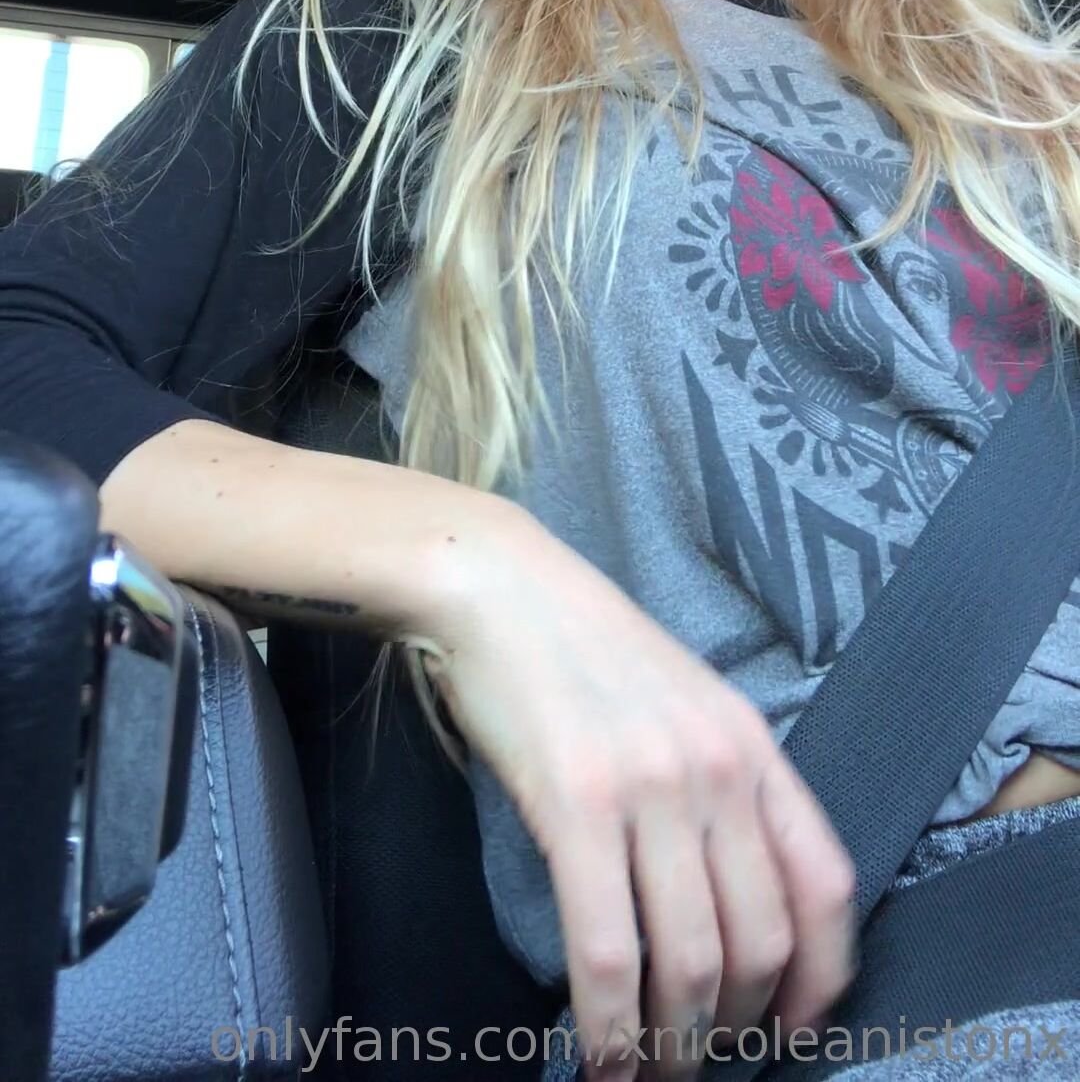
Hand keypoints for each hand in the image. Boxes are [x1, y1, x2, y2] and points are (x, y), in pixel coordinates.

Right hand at [422, 504, 857, 1079]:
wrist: (501, 587)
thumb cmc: (584, 649)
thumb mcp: (686, 702)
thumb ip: (720, 784)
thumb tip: (728, 897)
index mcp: (752, 745)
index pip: (826, 882)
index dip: (822, 977)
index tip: (798, 1031)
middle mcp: (719, 770)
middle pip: (760, 939)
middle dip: (736, 1029)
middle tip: (702, 1063)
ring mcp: (652, 788)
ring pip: (691, 961)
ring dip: (675, 1047)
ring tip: (653, 1078)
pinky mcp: (578, 806)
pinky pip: (608, 950)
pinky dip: (610, 1027)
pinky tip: (601, 1059)